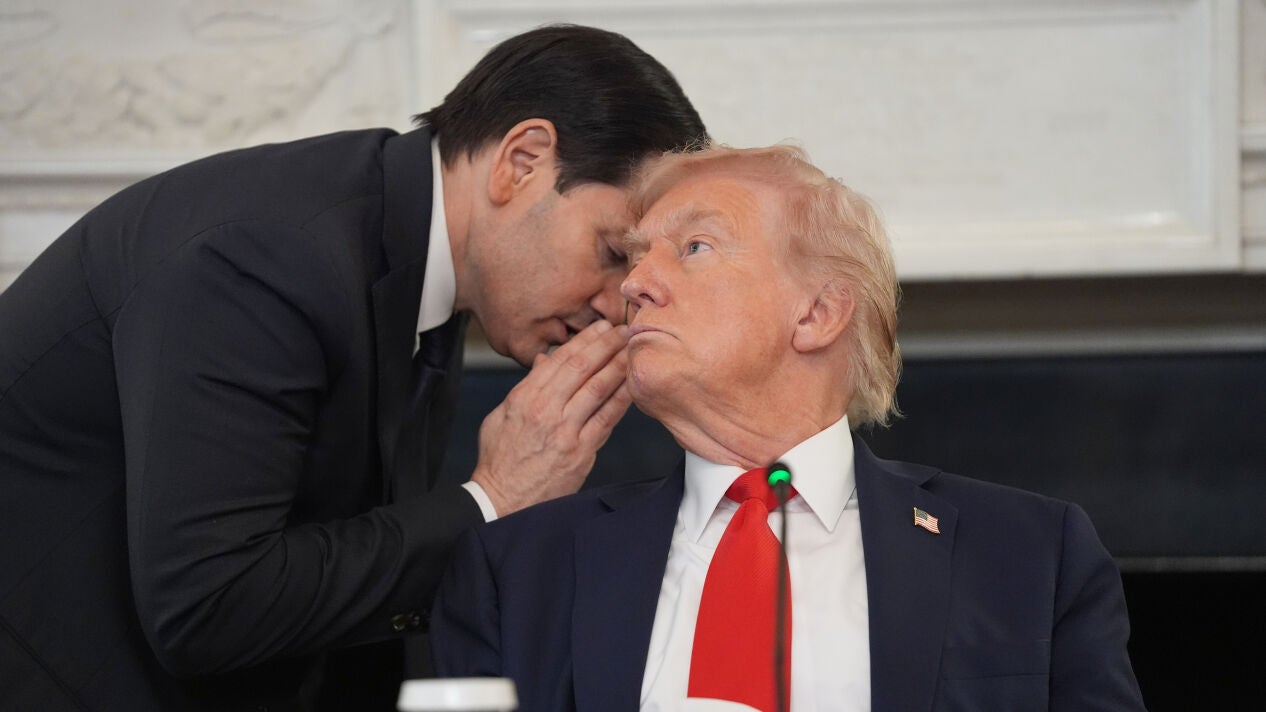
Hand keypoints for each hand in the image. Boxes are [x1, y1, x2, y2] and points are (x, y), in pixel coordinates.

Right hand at [470, 320, 632, 515]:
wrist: (502, 500)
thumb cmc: (500, 460)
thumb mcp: (503, 416)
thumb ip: (527, 387)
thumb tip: (547, 362)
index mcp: (524, 398)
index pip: (559, 360)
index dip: (584, 340)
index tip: (600, 328)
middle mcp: (545, 411)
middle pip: (582, 368)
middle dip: (606, 345)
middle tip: (624, 330)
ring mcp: (565, 432)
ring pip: (598, 389)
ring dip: (618, 366)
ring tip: (632, 350)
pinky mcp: (580, 452)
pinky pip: (607, 419)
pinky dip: (621, 399)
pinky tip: (632, 385)